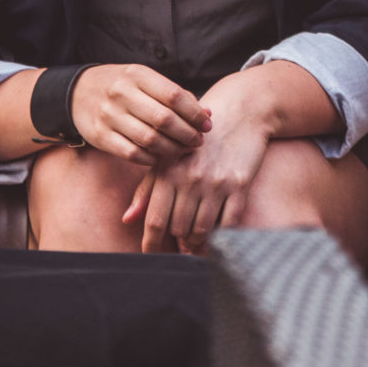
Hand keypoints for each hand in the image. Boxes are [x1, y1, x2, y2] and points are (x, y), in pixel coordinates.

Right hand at [69, 64, 211, 166]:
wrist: (77, 93)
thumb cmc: (122, 87)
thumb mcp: (145, 80)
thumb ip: (175, 95)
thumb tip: (207, 113)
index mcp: (137, 75)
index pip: (174, 96)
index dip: (195, 113)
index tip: (207, 125)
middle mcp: (121, 93)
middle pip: (164, 119)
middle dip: (187, 134)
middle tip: (198, 141)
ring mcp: (108, 115)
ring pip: (149, 139)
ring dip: (172, 149)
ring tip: (183, 150)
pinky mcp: (99, 136)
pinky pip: (132, 153)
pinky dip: (151, 158)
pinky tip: (161, 157)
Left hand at [124, 100, 271, 252]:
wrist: (240, 113)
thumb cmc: (198, 138)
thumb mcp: (168, 157)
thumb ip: (147, 189)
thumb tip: (127, 219)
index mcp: (168, 171)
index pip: (155, 219)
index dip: (150, 243)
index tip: (149, 254)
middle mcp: (191, 178)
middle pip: (178, 229)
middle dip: (177, 241)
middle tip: (179, 244)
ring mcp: (217, 182)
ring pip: (202, 230)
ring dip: (197, 241)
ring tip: (195, 241)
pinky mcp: (240, 185)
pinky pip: (229, 224)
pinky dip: (221, 236)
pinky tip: (216, 235)